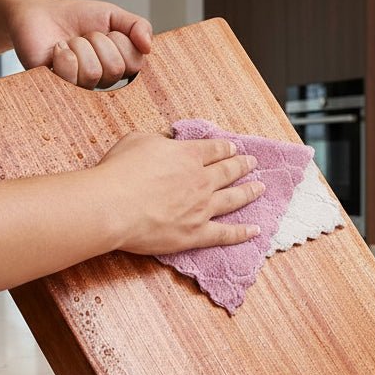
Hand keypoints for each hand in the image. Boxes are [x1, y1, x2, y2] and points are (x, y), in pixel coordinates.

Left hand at [3, 0, 151, 88]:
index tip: (106, 33)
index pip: (135, 63)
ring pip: (93, 72)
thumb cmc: (75, 18)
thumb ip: (137, 25)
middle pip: (114, 68)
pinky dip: (63, 53)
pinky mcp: (58, 89)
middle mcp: (102, 84)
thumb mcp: (112, 15)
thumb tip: (149, 47)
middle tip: (85, 36)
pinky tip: (57, 51)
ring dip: (78, 46)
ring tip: (70, 43)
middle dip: (97, 41)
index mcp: (119, 68)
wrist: (39, 13)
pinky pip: (70, 75)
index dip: (120, 40)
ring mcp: (80, 90)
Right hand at [94, 133, 264, 254]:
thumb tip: (166, 141)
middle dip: (242, 166)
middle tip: (252, 164)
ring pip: (233, 199)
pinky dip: (242, 233)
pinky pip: (225, 234)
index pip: (214, 149)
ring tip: (260, 188)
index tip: (233, 148)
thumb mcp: (136, 141)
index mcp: (188, 155)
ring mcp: (202, 208)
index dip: (225, 148)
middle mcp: (201, 180)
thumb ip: (157, 140)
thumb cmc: (119, 173)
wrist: (113, 207)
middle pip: (228, 171)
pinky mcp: (196, 234)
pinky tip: (255, 230)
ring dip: (249, 192)